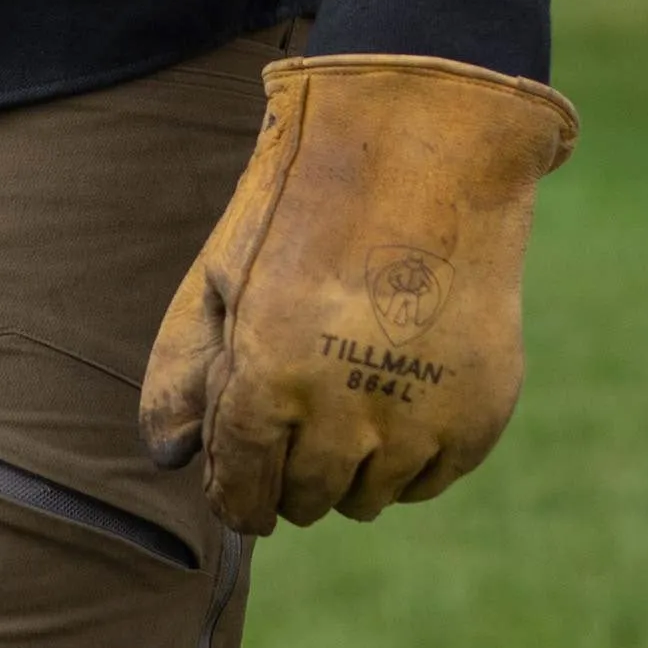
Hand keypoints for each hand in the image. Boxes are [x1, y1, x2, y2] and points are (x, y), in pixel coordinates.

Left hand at [138, 53, 575, 530]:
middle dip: (290, 470)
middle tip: (299, 407)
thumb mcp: (222, 271)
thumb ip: (185, 371)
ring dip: (351, 463)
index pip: (243, 495)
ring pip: (369, 498)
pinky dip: (410, 450)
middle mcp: (344, 419)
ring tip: (351, 384)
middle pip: (306, 501)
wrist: (426, 145)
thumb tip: (168, 457)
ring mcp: (419, 422)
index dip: (237, 494)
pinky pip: (429, 478)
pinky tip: (399, 382)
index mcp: (267, 381)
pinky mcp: (479, 415)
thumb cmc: (307, 202)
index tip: (243, 481)